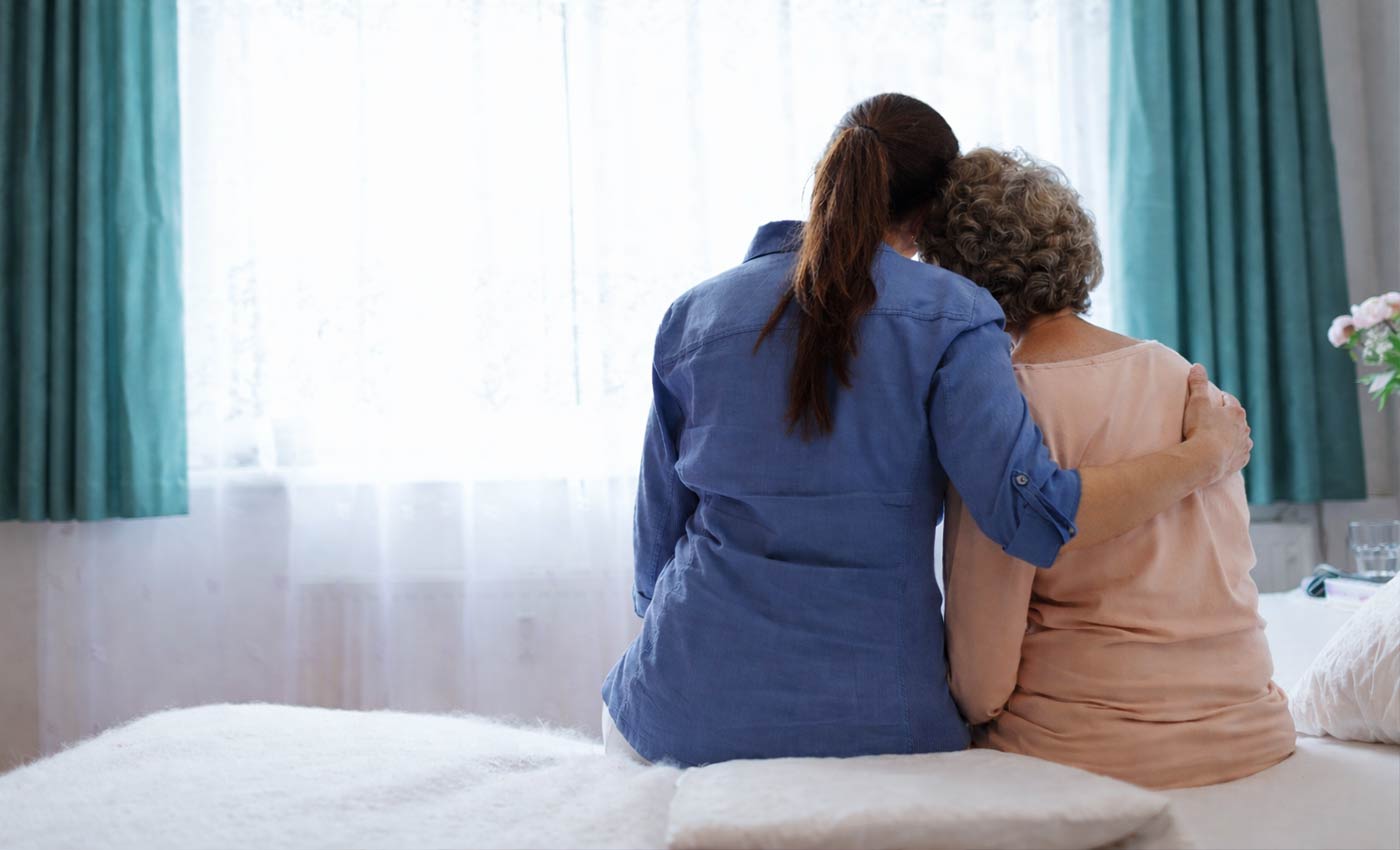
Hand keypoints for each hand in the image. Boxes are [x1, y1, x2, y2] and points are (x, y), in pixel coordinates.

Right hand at [1182, 364, 1251, 483]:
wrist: (1204, 460)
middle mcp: (1244, 428)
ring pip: (1240, 437)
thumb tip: (1198, 366)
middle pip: (1236, 419)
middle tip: (1212, 420)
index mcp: (1235, 412)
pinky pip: (1239, 455)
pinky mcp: (1241, 461)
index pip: (1229, 400)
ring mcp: (1244, 445)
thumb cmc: (1200, 429)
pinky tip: (1224, 454)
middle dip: (1227, 418)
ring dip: (1232, 436)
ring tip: (1218, 439)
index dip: (1220, 399)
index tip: (1212, 401)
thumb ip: (1198, 384)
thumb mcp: (1196, 402)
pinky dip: (1233, 453)